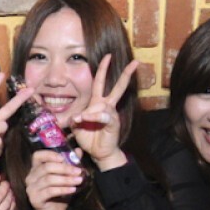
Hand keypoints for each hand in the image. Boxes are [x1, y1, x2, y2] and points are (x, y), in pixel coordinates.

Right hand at [24, 150, 84, 209]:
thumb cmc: (59, 194)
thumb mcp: (65, 177)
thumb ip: (70, 164)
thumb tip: (78, 150)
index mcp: (36, 169)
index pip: (37, 156)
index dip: (50, 154)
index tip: (64, 158)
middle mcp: (30, 177)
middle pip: (46, 167)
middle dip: (64, 168)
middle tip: (78, 171)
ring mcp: (31, 188)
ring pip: (49, 179)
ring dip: (66, 179)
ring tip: (79, 180)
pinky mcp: (35, 199)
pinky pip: (50, 191)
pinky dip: (63, 189)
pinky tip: (73, 189)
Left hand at [71, 55, 138, 170]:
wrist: (98, 153)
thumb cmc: (89, 137)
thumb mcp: (76, 126)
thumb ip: (75, 118)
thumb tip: (76, 116)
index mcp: (97, 103)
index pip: (100, 82)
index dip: (103, 69)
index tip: (108, 56)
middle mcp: (107, 106)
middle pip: (117, 87)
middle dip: (126, 74)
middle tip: (135, 63)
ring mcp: (111, 114)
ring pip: (103, 105)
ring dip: (90, 112)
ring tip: (81, 120)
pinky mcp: (113, 123)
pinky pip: (105, 116)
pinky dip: (95, 116)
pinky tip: (87, 119)